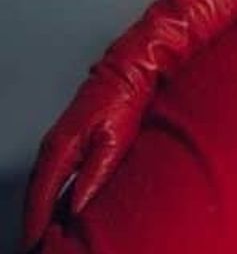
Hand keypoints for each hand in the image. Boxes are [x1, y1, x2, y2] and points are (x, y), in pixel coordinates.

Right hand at [21, 69, 149, 250]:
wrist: (128, 73)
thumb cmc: (125, 101)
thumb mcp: (114, 142)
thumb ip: (95, 175)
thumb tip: (78, 206)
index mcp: (60, 148)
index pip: (41, 195)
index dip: (36, 222)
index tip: (35, 244)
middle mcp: (53, 147)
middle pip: (36, 194)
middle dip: (35, 221)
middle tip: (38, 246)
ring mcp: (59, 144)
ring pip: (42, 186)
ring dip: (41, 210)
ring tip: (47, 235)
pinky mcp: (69, 141)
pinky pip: (53, 176)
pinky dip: (51, 196)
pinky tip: (60, 209)